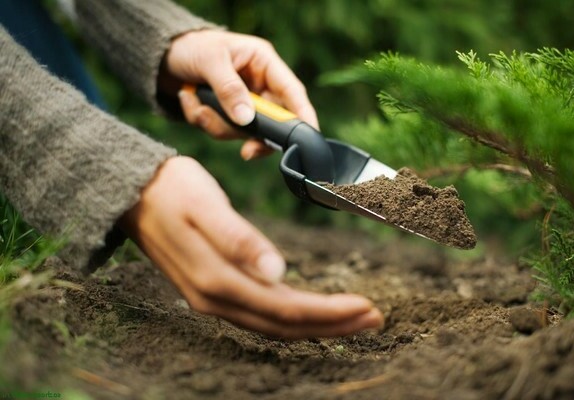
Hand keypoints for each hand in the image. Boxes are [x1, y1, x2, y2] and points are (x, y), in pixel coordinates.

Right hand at [119, 156, 382, 338]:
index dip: (329, 313)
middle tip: (374, 318)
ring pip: (273, 323)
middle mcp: (215, 298)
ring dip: (316, 323)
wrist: (132, 192)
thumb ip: (240, 240)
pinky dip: (292, 314)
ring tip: (353, 317)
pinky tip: (310, 308)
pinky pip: (260, 312)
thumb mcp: (206, 206)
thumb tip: (277, 272)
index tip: (367, 307)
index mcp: (217, 281)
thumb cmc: (172, 191)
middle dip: (332, 324)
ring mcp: (212, 298)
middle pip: (284, 325)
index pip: (285, 309)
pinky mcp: (213, 288)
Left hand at [160, 30, 317, 159]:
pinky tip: (189, 100)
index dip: (304, 116)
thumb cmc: (190, 47)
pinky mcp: (227, 115)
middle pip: (271, 122)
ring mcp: (243, 102)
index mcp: (264, 63)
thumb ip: (229, 89)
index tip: (308, 138)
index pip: (293, 93)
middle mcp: (259, 85)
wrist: (161, 56)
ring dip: (216, 123)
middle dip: (250, 134)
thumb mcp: (210, 61)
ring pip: (243, 131)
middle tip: (245, 151)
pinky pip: (222, 131)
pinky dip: (202, 120)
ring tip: (193, 100)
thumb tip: (247, 119)